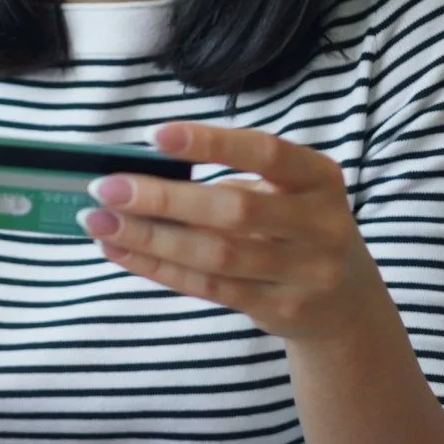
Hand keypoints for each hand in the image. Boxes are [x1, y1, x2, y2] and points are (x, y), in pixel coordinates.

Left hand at [78, 122, 392, 343]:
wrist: (345, 305)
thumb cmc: (295, 228)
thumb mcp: (285, 193)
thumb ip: (230, 181)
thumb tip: (140, 174)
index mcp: (319, 178)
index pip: (266, 153)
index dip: (211, 144)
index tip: (153, 134)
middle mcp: (320, 225)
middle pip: (233, 210)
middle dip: (163, 198)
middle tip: (105, 188)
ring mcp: (305, 273)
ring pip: (215, 255)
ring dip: (149, 237)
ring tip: (99, 222)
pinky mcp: (281, 309)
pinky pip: (208, 287)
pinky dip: (158, 267)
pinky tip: (121, 250)